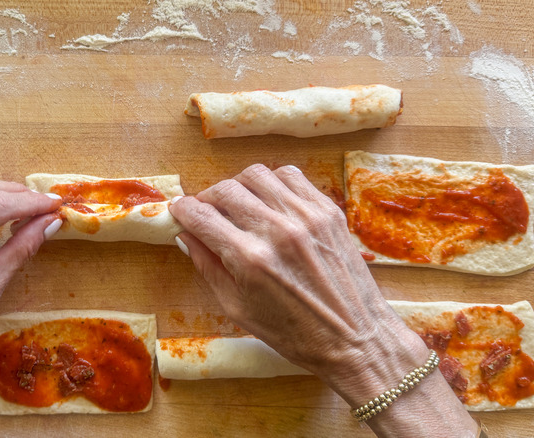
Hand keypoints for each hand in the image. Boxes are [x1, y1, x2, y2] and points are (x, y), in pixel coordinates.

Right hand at [169, 164, 476, 436]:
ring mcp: (306, 216)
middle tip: (206, 213)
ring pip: (257, 175)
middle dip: (207, 198)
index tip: (178, 210)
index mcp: (250, 259)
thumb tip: (185, 235)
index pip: (201, 216)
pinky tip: (268, 202)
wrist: (355, 339)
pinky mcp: (328, 211)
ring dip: (239, 186)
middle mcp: (278, 231)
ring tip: (238, 205)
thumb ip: (207, 266)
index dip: (182, 210)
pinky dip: (271, 184)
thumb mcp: (237, 308)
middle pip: (226, 190)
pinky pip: (290, 176)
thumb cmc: (293, 333)